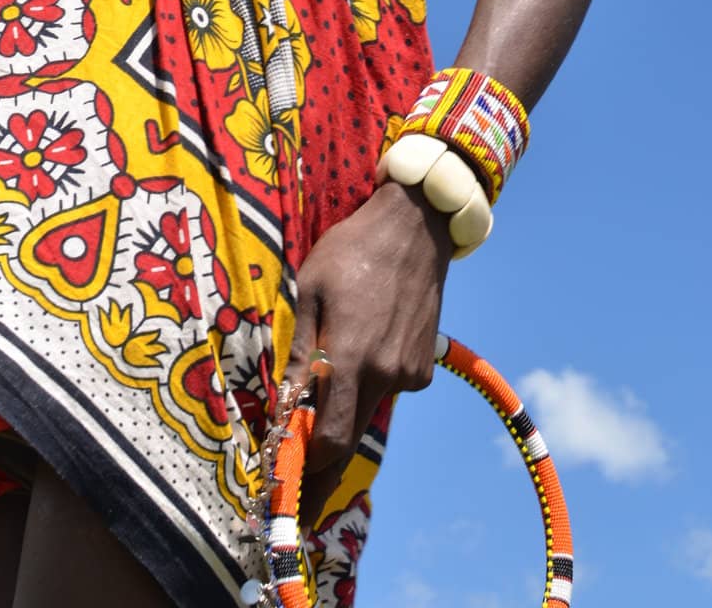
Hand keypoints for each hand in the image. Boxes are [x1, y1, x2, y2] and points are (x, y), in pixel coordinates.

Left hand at [285, 179, 451, 526]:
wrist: (416, 226)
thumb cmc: (352, 250)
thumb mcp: (311, 290)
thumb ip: (300, 352)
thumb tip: (286, 404)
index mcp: (351, 355)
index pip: (330, 438)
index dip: (308, 466)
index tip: (287, 483)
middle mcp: (385, 373)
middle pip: (350, 436)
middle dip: (323, 463)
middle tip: (301, 486)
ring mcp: (409, 372)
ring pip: (368, 409)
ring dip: (347, 408)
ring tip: (334, 375)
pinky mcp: (424, 367)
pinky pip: (390, 388)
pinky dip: (372, 381)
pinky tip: (368, 342)